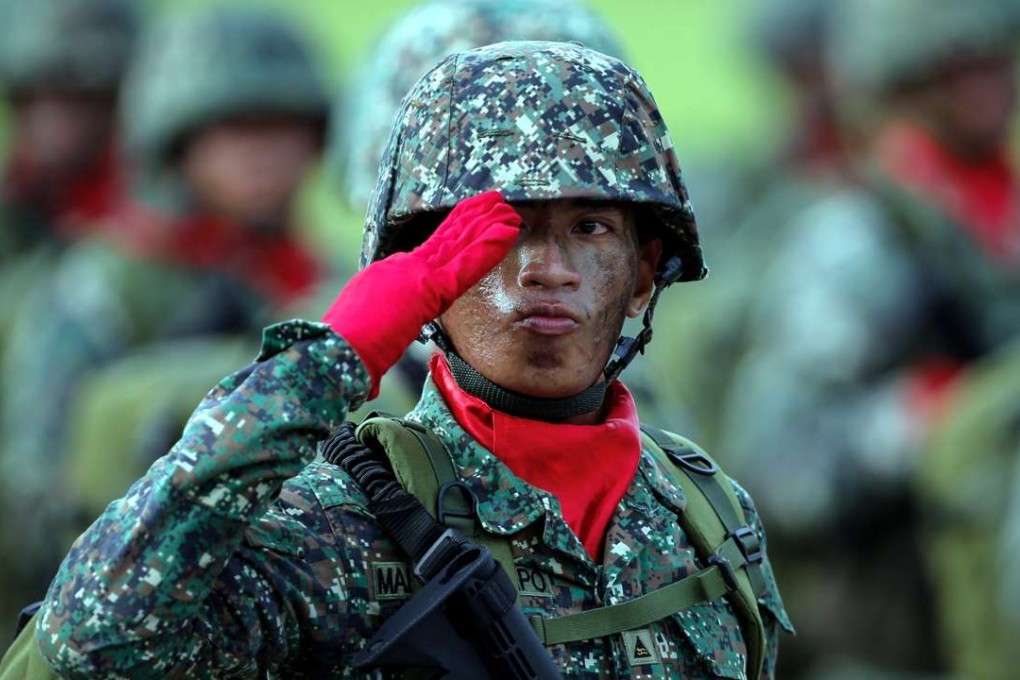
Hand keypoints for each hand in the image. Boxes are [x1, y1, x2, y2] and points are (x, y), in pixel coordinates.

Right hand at [324, 191, 519, 394]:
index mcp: (389, 275)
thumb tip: (388, 339)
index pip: (428, 251)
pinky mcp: (428, 287)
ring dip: (485, 225)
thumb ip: (384, 322)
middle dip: (469, 219)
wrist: (337, 348)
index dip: (451, 233)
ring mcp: (415, 273)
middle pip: (444, 239)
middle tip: (493, 201)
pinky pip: (467, 265)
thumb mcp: (365, 325)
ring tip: (507, 207)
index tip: (467, 219)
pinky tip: (507, 232)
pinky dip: (488, 247)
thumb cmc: (346, 347)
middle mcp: (403, 267)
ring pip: (457, 243)